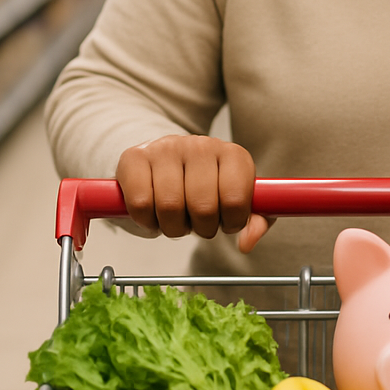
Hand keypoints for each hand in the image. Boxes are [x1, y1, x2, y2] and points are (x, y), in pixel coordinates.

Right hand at [114, 135, 272, 250]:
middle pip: (203, 207)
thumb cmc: (203, 186)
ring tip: (175, 218)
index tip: (225, 222)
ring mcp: (167, 148)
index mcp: (233, 155)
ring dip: (172, 227)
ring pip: (170, 206)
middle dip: (200, 228)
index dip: (230, 223)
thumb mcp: (235, 201)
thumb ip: (253, 222)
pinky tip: (153, 213)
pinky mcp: (135, 157)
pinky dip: (146, 220)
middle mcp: (202, 145)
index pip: (235, 200)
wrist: (162, 161)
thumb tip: (247, 243)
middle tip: (196, 223)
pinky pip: (141, 203)